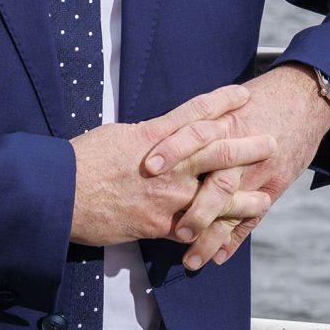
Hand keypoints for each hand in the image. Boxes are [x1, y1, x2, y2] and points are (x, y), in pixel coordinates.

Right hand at [68, 85, 274, 245]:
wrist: (59, 195)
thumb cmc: (81, 162)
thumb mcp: (116, 136)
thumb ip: (146, 138)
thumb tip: (160, 139)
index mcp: (155, 136)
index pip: (196, 112)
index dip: (222, 102)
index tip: (243, 95)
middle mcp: (168, 164)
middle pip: (218, 151)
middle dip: (247, 148)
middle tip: (270, 144)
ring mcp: (166, 196)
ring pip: (216, 196)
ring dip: (243, 199)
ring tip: (264, 198)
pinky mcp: (159, 224)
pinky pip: (194, 229)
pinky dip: (213, 233)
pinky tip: (227, 234)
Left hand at [142, 64, 329, 270]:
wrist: (303, 96)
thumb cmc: (259, 99)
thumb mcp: (227, 103)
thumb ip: (197, 121)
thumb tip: (154, 134)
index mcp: (226, 123)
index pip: (194, 135)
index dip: (171, 150)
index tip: (147, 169)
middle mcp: (242, 150)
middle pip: (217, 182)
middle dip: (195, 210)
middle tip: (174, 231)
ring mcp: (259, 170)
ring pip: (233, 207)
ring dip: (211, 236)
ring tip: (191, 260)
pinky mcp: (275, 182)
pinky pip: (253, 216)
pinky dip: (236, 237)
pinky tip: (220, 256)